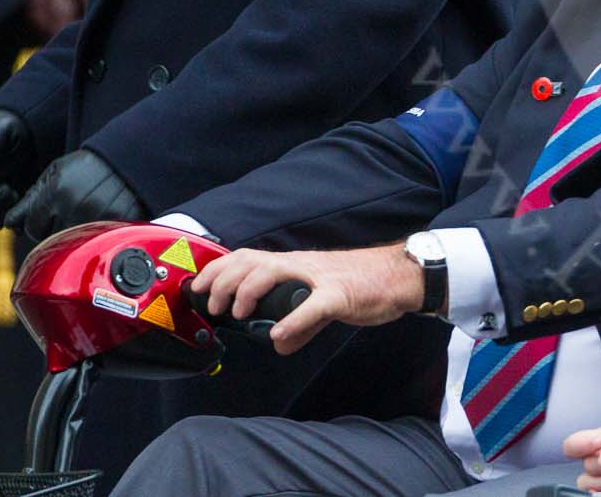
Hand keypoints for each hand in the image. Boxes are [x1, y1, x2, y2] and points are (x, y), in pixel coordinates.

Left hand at [4, 147, 144, 242]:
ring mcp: (97, 217)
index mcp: (55, 193)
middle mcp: (75, 207)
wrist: (128, 158)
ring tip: (85, 214)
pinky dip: (96, 233)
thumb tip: (10, 223)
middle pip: (51, 238)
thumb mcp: (55, 174)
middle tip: (70, 212)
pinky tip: (100, 217)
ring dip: (75, 233)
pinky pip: (97, 239)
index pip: (32, 227)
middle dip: (56, 228)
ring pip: (74, 242)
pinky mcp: (116, 223)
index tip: (49, 214)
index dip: (38, 222)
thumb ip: (31, 199)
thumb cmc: (87, 165)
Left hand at [188, 244, 424, 355]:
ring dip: (248, 291)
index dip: (218, 271)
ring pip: (274, 271)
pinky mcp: (341, 294)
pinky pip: (314, 306)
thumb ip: (299, 322)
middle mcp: (302, 266)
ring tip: (238, 313)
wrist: (401, 277)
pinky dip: (294, 322)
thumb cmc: (364, 285)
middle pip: (252, 261)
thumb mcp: (323, 305)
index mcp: (295, 266)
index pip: (248, 258)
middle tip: (214, 307)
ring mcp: (321, 278)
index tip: (199, 289)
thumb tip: (278, 342)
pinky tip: (280, 335)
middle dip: (223, 281)